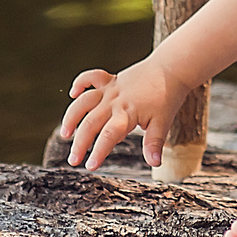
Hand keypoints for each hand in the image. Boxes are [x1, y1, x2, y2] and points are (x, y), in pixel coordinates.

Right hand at [58, 57, 190, 166]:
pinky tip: (72, 93)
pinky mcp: (111, 79)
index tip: (89, 167)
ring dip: (71, 117)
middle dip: (80, 143)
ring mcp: (111, 89)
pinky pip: (91, 77)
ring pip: (84, 102)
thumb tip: (155, 163)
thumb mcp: (164, 122)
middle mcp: (115, 101)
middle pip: (91, 123)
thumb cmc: (167, 97)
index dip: (98, 151)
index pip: (108, 135)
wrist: (172, 69)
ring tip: (65, 134)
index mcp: (127, 113)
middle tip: (73, 161)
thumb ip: (155, 143)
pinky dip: (80, 82)